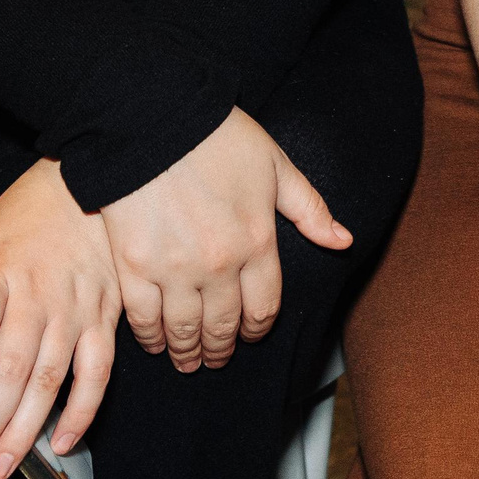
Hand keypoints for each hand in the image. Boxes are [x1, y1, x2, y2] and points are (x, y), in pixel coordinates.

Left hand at [0, 160, 122, 478]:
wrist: (95, 178)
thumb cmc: (27, 214)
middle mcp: (38, 293)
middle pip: (11, 366)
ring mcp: (77, 307)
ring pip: (51, 379)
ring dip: (25, 429)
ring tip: (0, 465)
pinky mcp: (107, 316)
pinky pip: (98, 373)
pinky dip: (82, 412)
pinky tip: (61, 441)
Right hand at [100, 107, 349, 373]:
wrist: (153, 118)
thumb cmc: (218, 135)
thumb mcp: (277, 165)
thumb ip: (310, 209)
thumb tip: (343, 240)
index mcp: (258, 241)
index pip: (264, 307)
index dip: (257, 328)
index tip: (250, 335)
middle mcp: (221, 264)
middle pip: (224, 326)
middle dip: (222, 348)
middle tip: (216, 359)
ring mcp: (175, 269)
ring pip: (185, 329)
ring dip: (188, 351)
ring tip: (188, 360)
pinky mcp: (134, 266)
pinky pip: (144, 318)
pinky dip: (150, 337)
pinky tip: (155, 343)